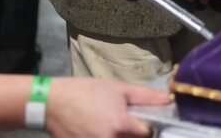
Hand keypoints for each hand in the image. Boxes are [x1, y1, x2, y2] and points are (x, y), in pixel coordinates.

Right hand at [46, 77, 168, 137]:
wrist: (52, 103)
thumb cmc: (86, 92)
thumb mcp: (118, 88)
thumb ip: (145, 96)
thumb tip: (168, 99)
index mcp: (121, 125)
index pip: (148, 134)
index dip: (149, 127)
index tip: (144, 120)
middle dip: (135, 134)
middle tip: (128, 124)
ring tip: (111, 125)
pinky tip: (99, 130)